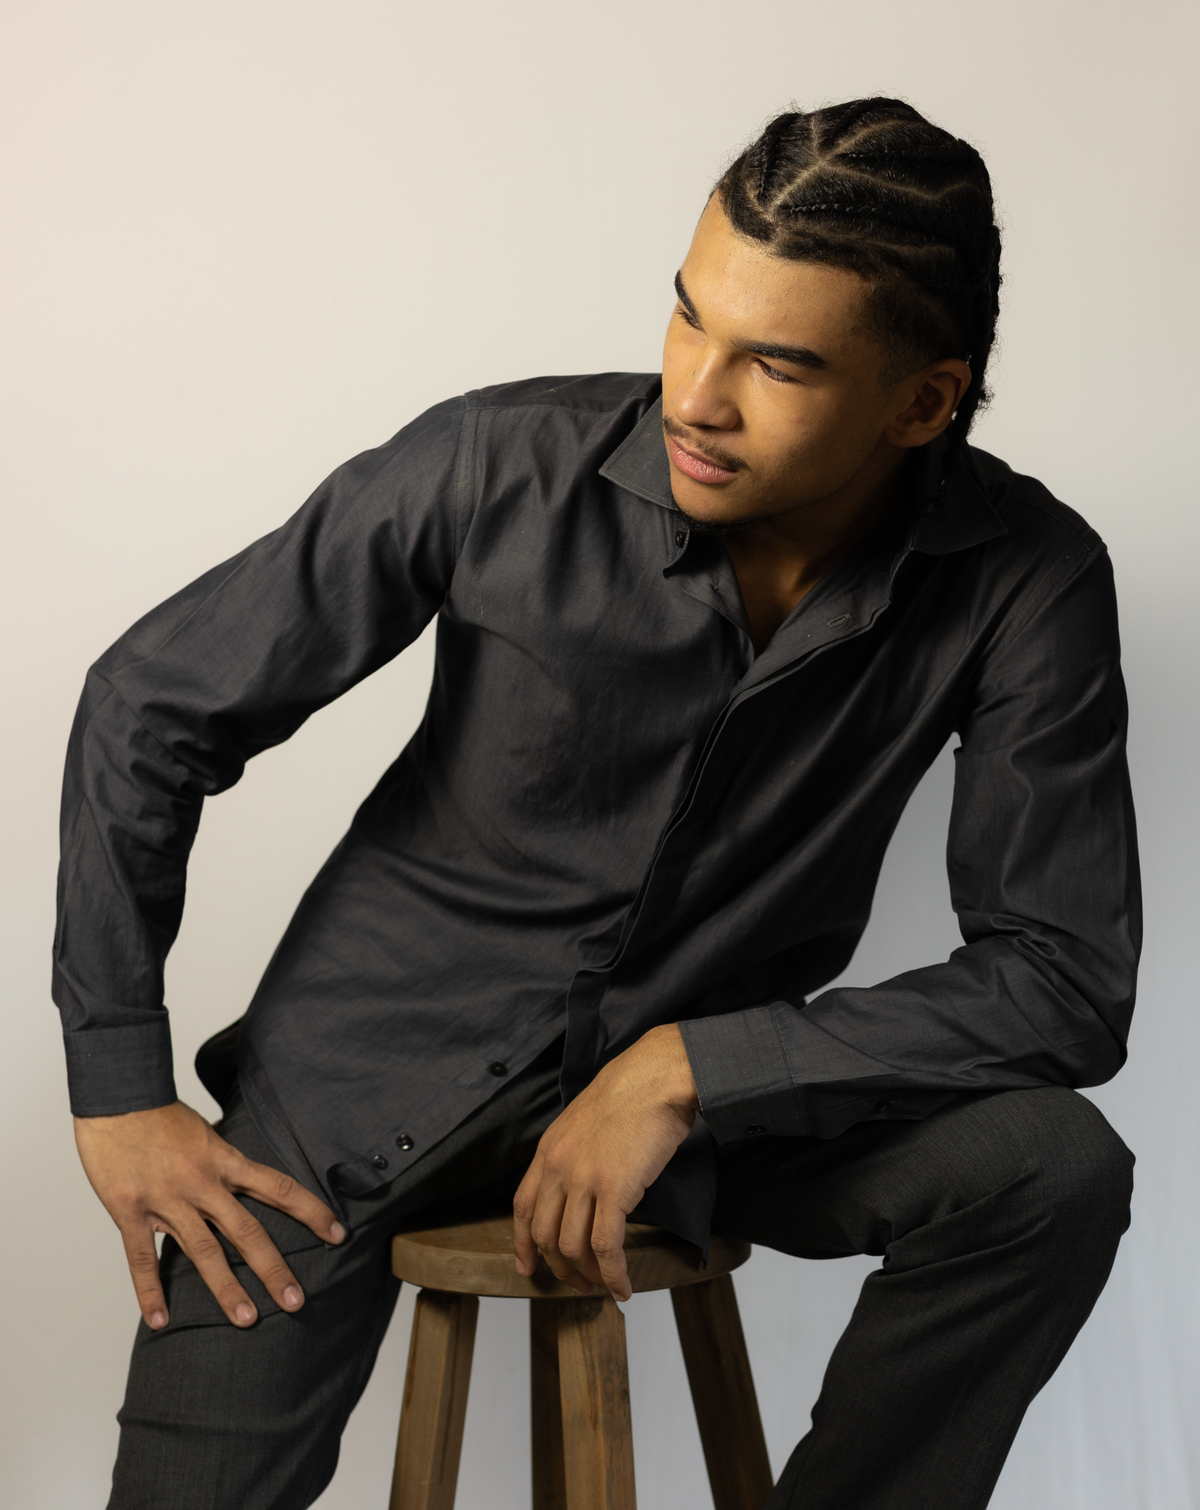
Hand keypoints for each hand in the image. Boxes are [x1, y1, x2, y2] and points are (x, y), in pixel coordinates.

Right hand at [74, 1100, 343, 1329]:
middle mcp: (202, 1184)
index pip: (278, 1188)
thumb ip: (223, 1160)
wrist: (116, 1098)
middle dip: (273, 1268)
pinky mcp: (130, 1211)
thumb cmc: (161, 1113)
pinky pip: (142, 1259)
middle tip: (296, 1301)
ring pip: (203, 1252)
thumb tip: (245, 1176)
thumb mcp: (205, 1132)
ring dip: (226, 1288)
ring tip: (247, 1319)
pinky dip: (149, 1292)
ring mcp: (166, 1200)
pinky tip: (159, 1320)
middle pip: (247, 1231)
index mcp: (224, 1160)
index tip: (337, 1234)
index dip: (310, 1211)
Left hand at [512, 1024, 698, 1301]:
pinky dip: (613, 1273)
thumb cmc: (631, 1093)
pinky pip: (606, 1247)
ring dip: (588, 1275)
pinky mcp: (615, 1190)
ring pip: (573, 1246)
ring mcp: (584, 1179)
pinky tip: (623, 1285)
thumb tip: (582, 1186)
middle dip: (560, 1267)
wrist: (656, 1077)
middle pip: (544, 1235)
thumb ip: (574, 1152)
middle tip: (578, 1283)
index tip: (527, 1266)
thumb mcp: (584, 1120)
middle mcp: (558, 1167)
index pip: (522, 1207)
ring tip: (604, 1285)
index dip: (522, 1243)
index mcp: (548, 1149)